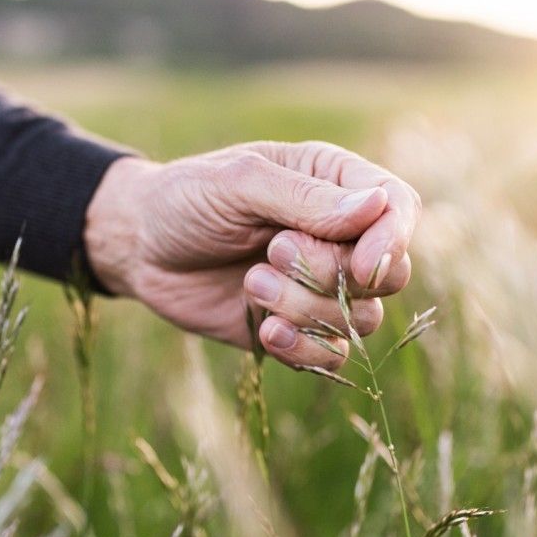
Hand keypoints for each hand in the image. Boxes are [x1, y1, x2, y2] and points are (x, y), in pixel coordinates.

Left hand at [83, 141, 418, 369]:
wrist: (138, 248)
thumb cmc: (186, 199)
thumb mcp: (238, 184)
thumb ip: (304, 198)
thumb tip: (377, 207)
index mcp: (333, 182)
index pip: (397, 208)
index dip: (392, 240)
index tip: (361, 265)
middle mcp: (338, 235)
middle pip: (388, 271)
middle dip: (332, 273)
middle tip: (272, 252)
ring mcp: (321, 285)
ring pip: (362, 318)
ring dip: (307, 309)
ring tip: (251, 285)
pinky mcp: (298, 326)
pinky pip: (332, 354)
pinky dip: (304, 348)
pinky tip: (267, 330)